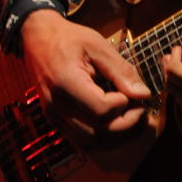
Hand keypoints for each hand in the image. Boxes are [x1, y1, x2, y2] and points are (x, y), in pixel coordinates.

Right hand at [20, 10, 150, 147]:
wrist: (38, 39)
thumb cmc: (68, 38)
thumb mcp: (98, 45)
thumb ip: (121, 70)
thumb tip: (143, 93)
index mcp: (66, 81)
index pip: (100, 110)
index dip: (123, 105)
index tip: (133, 93)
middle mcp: (56, 105)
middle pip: (97, 134)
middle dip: (125, 127)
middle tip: (141, 110)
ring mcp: (53, 116)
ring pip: (89, 143)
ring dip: (116, 137)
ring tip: (131, 117)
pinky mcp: (55, 120)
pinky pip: (81, 139)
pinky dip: (102, 136)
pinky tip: (115, 121)